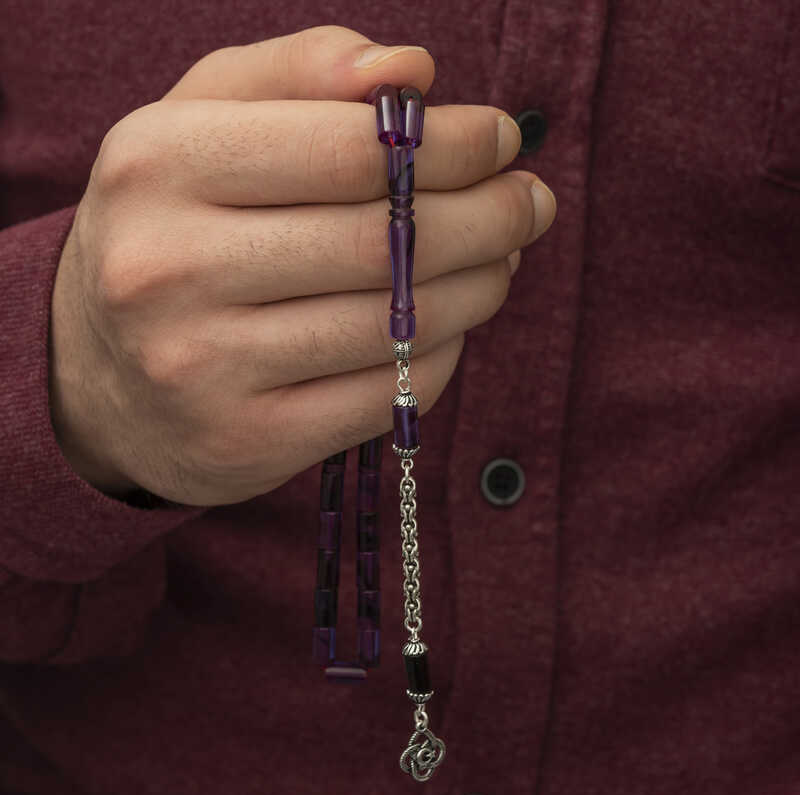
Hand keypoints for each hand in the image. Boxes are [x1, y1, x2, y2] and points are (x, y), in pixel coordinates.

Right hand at [49, 25, 556, 505]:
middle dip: (488, 217)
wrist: (103, 375)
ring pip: (395, 324)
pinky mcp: (248, 443)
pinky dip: (440, 354)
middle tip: (529, 204)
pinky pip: (386, 395)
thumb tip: (411, 71)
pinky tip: (448, 325)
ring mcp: (206, 370)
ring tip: (501, 260)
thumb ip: (299, 73)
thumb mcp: (206, 123)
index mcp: (160, 167)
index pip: (350, 151)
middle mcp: (171, 271)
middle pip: (383, 243)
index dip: (450, 145)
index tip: (502, 139)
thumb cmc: (174, 230)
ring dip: (479, 288)